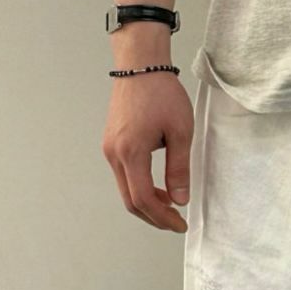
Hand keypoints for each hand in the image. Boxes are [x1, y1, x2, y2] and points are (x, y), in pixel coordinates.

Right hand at [101, 73, 192, 232]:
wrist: (140, 65)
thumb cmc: (162, 94)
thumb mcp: (181, 132)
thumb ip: (179, 168)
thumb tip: (180, 199)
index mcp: (131, 153)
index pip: (143, 199)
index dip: (162, 217)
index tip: (180, 224)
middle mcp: (114, 154)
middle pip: (130, 201)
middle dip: (153, 216)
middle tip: (176, 221)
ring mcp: (109, 149)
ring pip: (125, 189)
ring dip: (147, 203)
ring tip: (170, 205)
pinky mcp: (111, 143)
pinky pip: (123, 175)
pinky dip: (139, 187)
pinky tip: (158, 187)